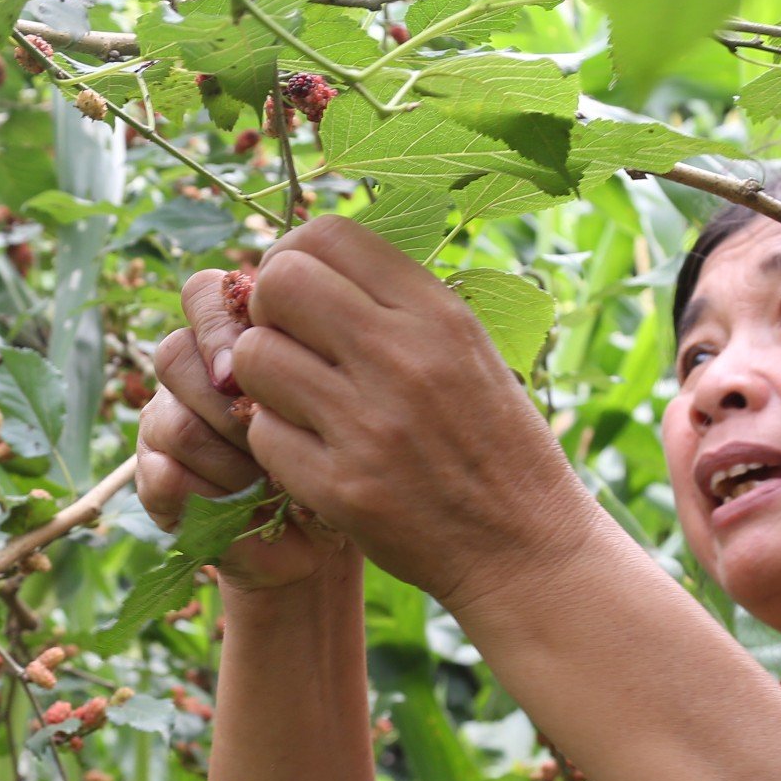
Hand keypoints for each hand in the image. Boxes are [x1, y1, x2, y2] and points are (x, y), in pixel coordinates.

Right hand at [135, 268, 355, 593]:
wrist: (332, 532)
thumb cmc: (351, 451)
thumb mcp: (350, 393)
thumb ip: (321, 347)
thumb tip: (309, 325)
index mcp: (234, 334)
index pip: (205, 295)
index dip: (232, 323)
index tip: (286, 356)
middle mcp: (193, 374)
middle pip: (176, 354)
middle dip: (230, 397)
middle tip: (281, 430)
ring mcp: (168, 424)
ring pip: (175, 421)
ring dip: (230, 456)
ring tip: (278, 483)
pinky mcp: (157, 481)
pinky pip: (164, 476)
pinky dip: (213, 496)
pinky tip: (253, 508)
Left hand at [194, 215, 598, 612]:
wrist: (525, 545)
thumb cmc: (493, 441)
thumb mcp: (467, 350)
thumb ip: (397, 303)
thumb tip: (308, 260)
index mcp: (437, 314)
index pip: (327, 235)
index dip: (292, 257)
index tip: (298, 294)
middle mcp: (402, 358)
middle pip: (278, 283)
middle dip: (267, 311)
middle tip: (287, 344)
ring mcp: (368, 424)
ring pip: (254, 358)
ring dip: (262, 379)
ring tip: (299, 401)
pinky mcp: (341, 487)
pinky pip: (263, 434)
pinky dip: (276, 442)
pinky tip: (314, 453)